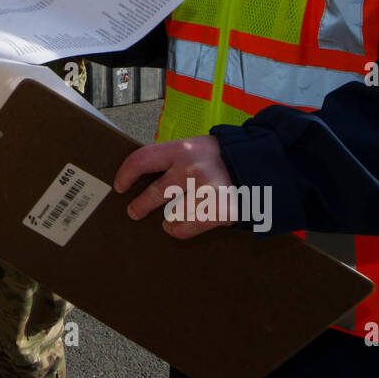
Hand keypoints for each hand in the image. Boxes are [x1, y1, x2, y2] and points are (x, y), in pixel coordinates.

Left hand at [113, 135, 235, 239]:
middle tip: (134, 212)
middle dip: (140, 206)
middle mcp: (192, 168)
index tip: (119, 186)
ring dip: (167, 219)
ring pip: (171, 214)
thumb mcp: (195, 147)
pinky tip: (178, 226)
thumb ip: (171, 158)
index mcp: (182, 149)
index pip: (142, 160)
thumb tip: (138, 176)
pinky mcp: (220, 210)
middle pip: (154, 193)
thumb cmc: (220, 159)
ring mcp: (207, 190)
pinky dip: (179, 229)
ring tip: (168, 219)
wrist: (259, 167)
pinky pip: (185, 228)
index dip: (126, 174)